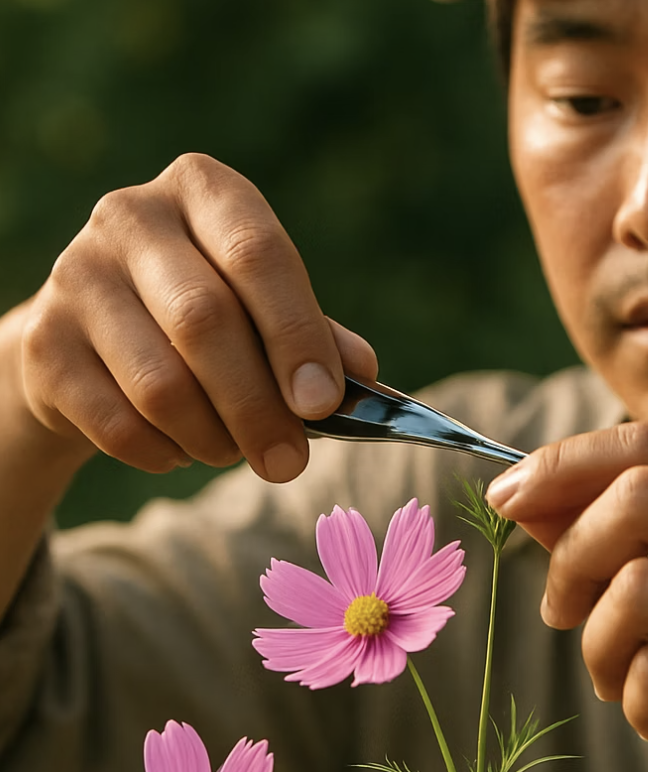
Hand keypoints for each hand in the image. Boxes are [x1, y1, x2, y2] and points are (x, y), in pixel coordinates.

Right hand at [16, 153, 377, 481]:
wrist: (94, 335)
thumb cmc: (206, 314)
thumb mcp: (265, 309)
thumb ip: (316, 335)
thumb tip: (363, 372)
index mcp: (203, 191)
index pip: (257, 254)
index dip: (295, 333)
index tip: (322, 402)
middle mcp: (132, 216)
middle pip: (204, 322)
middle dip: (258, 408)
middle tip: (289, 463)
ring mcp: (76, 275)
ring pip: (160, 384)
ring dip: (213, 438)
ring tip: (234, 451)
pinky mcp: (44, 342)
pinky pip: (119, 424)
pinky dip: (165, 453)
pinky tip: (182, 450)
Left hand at [487, 420, 647, 771]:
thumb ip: (622, 528)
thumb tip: (522, 490)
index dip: (565, 464)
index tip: (505, 496)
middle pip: (639, 497)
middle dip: (571, 557)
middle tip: (558, 610)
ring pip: (635, 591)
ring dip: (598, 646)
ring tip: (618, 680)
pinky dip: (634, 701)